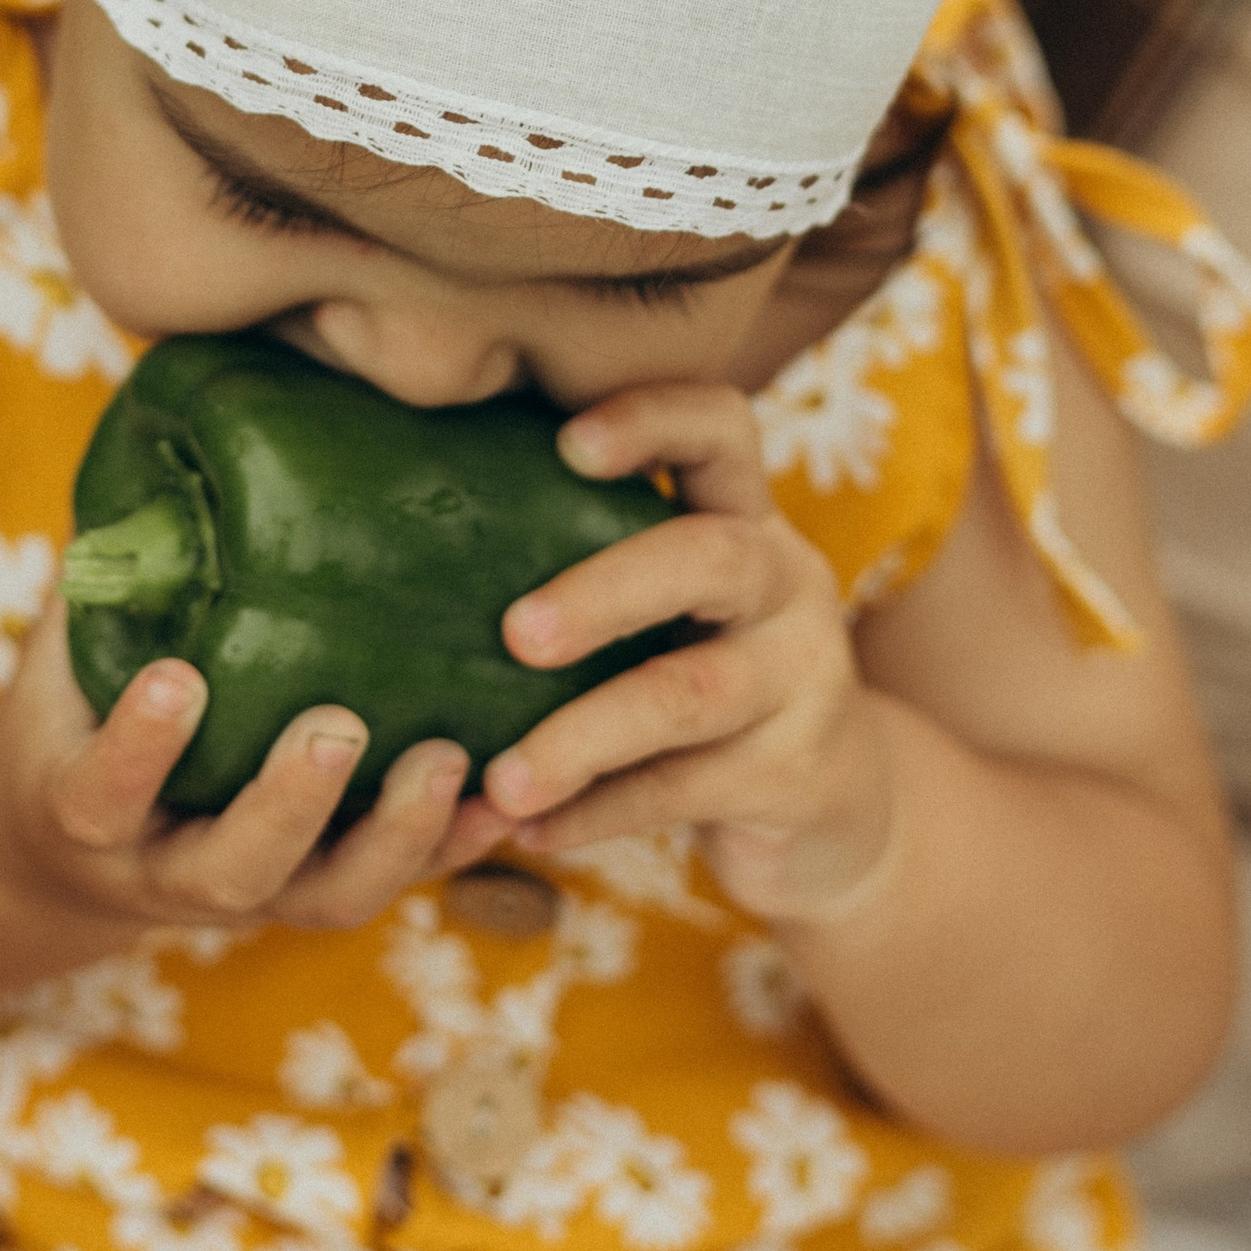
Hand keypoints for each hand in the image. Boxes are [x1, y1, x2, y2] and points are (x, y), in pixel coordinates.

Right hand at [0, 600, 514, 936]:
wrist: (72, 857)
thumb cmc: (75, 719)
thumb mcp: (66, 660)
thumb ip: (108, 578)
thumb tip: (158, 441)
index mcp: (88, 812)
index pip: (103, 794)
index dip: (140, 747)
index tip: (179, 677)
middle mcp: (169, 871)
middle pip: (233, 869)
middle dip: (289, 804)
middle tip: (337, 729)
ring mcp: (255, 894)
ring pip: (329, 897)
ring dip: (395, 837)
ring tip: (448, 759)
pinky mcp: (317, 891)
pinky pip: (394, 885)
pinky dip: (453, 848)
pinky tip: (507, 797)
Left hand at [478, 383, 899, 925]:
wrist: (838, 804)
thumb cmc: (704, 674)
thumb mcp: (681, 604)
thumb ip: (592, 560)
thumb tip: (412, 525)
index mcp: (748, 519)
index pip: (721, 428)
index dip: (652, 420)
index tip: (567, 442)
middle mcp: (789, 584)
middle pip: (712, 560)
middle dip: (607, 592)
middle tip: (516, 632)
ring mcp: (805, 681)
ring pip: (691, 697)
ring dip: (583, 737)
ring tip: (503, 779)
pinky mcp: (799, 775)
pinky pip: (685, 791)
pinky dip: (598, 814)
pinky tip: (529, 830)